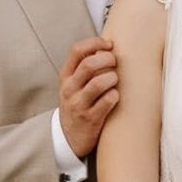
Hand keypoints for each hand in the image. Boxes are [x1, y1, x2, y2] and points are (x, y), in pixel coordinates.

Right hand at [59, 37, 118, 157]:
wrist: (69, 138)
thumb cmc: (78, 105)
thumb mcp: (73, 85)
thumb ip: (85, 67)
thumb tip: (108, 45)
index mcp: (65, 76)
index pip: (77, 50)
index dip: (95, 42)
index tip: (109, 44)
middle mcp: (69, 89)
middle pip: (89, 65)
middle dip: (107, 59)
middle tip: (115, 63)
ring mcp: (79, 104)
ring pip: (99, 82)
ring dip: (113, 78)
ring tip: (115, 81)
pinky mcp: (90, 118)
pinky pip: (108, 101)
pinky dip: (115, 95)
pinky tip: (115, 96)